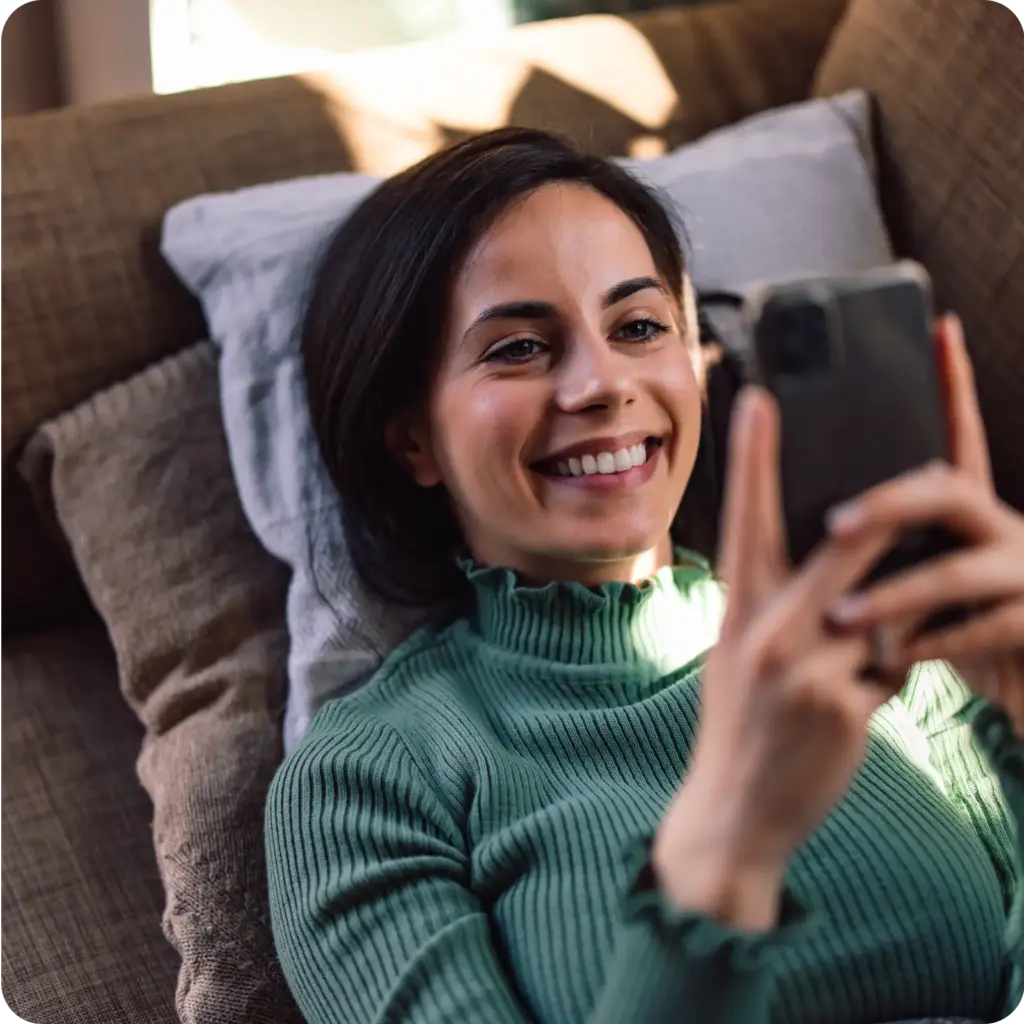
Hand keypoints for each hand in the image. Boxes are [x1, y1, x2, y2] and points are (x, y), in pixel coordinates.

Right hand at [654, 384, 903, 925]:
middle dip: (886, 507)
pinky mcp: (846, 707)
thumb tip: (828, 567)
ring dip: (904, 610)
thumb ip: (773, 607)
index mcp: (736, 612)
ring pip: (888, 607)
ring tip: (889, 621)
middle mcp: (767, 631)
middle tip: (928, 467)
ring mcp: (807, 669)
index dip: (752, 456)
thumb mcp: (735, 655)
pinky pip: (898, 664)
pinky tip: (869, 697)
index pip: (745, 520)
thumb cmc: (736, 724)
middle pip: (844, 545)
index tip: (758, 397)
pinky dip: (898, 670)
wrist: (734, 812)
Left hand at [824, 314, 1023, 732]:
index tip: (940, 329)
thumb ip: (889, 541)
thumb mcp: (920, 570)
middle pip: (947, 491)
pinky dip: (930, 643)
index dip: (952, 384)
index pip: (956, 435)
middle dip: (888, 504)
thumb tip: (818, 515)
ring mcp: (1022, 573)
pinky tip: (893, 656)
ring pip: (957, 570)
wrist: (1019, 682)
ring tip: (842, 613)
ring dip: (894, 593)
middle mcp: (998, 528)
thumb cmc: (953, 621)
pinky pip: (982, 630)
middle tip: (835, 524)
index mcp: (965, 510)